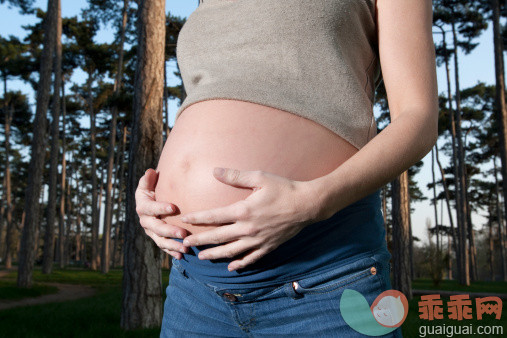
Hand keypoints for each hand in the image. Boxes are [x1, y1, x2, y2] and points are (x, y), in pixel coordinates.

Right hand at [135, 168, 189, 258]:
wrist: (152, 202)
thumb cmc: (153, 189)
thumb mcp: (148, 184)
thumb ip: (148, 179)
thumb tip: (151, 171)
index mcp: (143, 206)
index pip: (151, 208)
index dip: (160, 207)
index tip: (173, 207)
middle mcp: (145, 221)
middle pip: (157, 228)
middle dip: (170, 231)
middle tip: (183, 233)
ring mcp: (151, 232)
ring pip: (160, 240)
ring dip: (172, 245)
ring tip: (185, 248)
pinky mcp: (157, 239)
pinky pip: (164, 247)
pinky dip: (172, 252)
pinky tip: (182, 255)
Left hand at [179, 167, 326, 271]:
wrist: (307, 205)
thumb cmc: (284, 188)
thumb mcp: (259, 177)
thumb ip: (235, 176)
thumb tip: (214, 171)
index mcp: (243, 210)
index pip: (214, 217)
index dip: (197, 219)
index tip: (185, 220)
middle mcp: (248, 228)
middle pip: (218, 237)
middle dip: (200, 240)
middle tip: (185, 243)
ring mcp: (258, 240)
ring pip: (231, 251)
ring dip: (214, 254)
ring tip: (201, 256)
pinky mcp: (268, 246)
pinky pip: (251, 258)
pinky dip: (239, 264)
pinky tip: (230, 267)